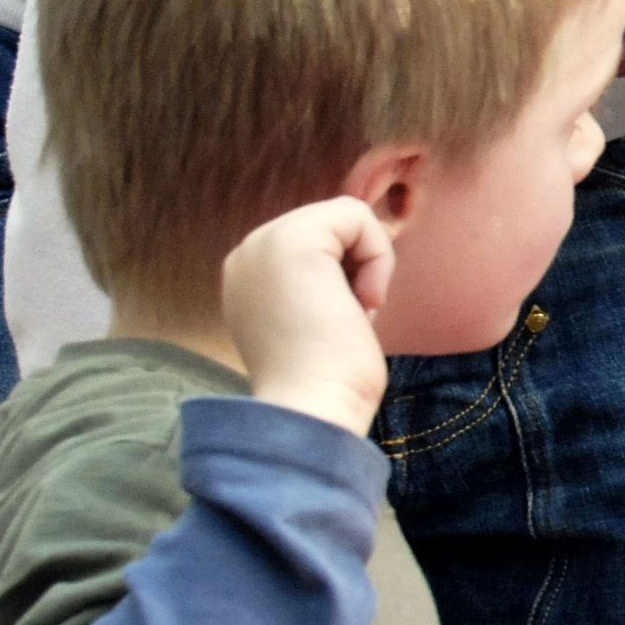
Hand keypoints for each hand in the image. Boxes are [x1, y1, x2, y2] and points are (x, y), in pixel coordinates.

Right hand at [223, 197, 395, 435]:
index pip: (322, 243)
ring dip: (370, 264)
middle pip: (334, 225)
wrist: (312, 409)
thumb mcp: (319, 321)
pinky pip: (356, 215)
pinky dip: (377, 257)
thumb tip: (357, 265)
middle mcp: (247, 253)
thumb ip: (322, 285)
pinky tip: (362, 301)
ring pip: (346, 217)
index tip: (341, 322)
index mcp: (249, 276)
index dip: (349, 275)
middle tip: (349, 319)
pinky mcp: (291, 240)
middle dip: (359, 267)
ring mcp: (262, 243)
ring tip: (353, 311)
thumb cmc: (327, 381)